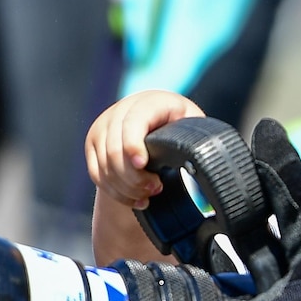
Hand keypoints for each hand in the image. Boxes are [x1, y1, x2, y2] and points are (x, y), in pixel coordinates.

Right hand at [85, 90, 205, 209]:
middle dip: (134, 177)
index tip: (142, 165)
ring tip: (148, 195)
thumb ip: (198, 141)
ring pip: (105, 165)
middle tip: (156, 188)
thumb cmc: (183, 130)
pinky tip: (135, 198)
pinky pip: (97, 174)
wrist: (159, 126)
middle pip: (115, 149)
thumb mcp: (194, 129)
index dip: (133, 144)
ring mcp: (104, 125)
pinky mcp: (93, 143)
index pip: (134, 121)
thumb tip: (206, 167)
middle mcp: (122, 109)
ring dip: (127, 188)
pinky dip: (115, 191)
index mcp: (151, 102)